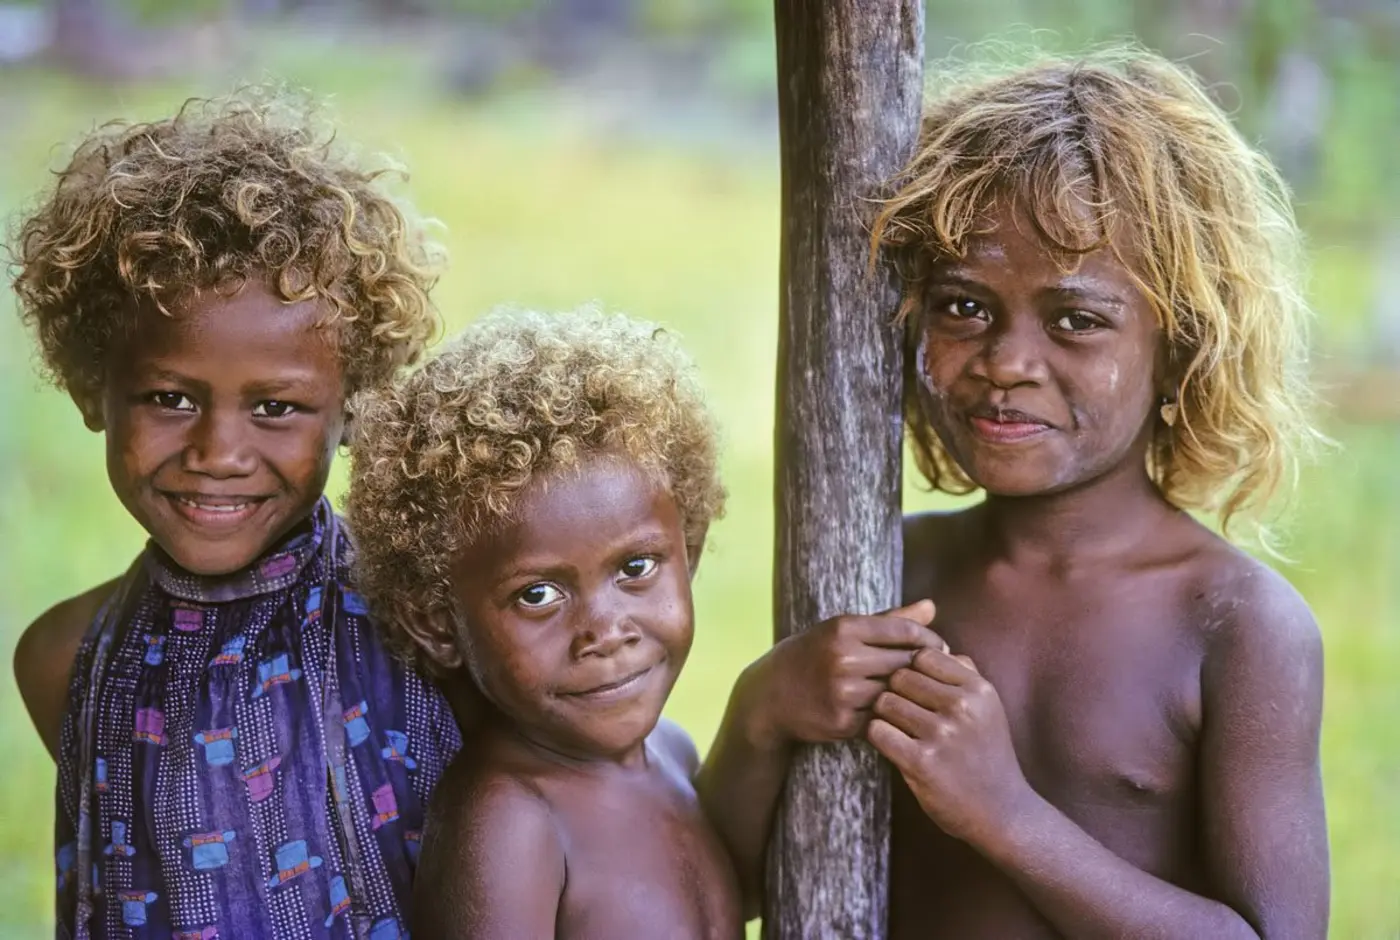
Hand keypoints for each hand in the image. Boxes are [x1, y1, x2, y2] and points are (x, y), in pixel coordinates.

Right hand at [739, 600, 943, 749]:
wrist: (769, 696)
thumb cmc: (812, 656)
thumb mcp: (842, 630)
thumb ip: (890, 619)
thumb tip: (932, 606)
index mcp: (844, 628)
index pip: (904, 630)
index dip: (929, 639)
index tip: (940, 647)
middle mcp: (842, 657)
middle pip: (904, 661)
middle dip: (924, 667)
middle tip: (938, 672)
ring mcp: (842, 691)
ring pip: (897, 691)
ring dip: (911, 693)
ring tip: (924, 692)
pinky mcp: (842, 721)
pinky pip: (882, 717)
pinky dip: (892, 714)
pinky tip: (899, 711)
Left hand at [868, 648, 1033, 846]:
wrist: (1001, 810)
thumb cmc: (988, 754)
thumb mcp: (989, 707)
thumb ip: (964, 673)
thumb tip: (935, 644)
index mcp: (978, 688)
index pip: (923, 655)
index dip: (912, 670)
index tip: (915, 689)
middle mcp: (962, 707)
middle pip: (900, 676)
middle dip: (895, 692)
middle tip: (902, 713)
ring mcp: (941, 734)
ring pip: (885, 702)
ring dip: (885, 716)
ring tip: (898, 730)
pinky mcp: (921, 762)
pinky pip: (878, 731)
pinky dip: (877, 736)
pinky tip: (891, 744)